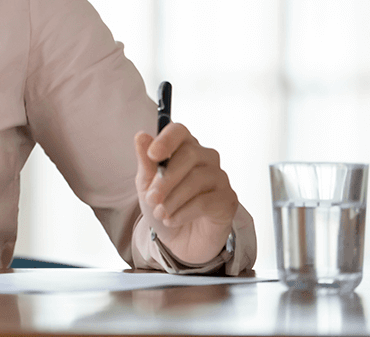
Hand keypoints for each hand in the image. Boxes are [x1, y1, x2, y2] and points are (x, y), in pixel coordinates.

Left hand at [134, 123, 237, 265]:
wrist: (179, 239)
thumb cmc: (164, 205)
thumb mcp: (147, 185)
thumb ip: (146, 162)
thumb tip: (141, 136)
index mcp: (184, 147)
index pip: (179, 131)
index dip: (166, 140)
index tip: (152, 155)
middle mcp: (206, 158)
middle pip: (189, 154)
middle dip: (165, 179)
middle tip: (151, 199)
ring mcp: (219, 178)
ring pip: (197, 179)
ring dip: (173, 199)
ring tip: (160, 213)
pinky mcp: (228, 200)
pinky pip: (205, 202)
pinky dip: (183, 212)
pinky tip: (171, 220)